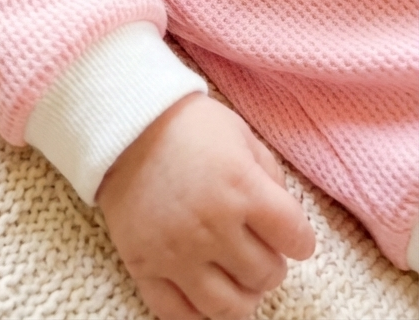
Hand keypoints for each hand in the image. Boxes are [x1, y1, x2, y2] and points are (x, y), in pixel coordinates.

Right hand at [96, 93, 315, 319]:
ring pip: (229, 307)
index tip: (290, 236)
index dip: (299, 240)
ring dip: (242, 295)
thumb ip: (270, 177)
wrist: (124, 123)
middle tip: (258, 248)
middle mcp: (213, 226)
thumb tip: (283, 218)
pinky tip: (204, 289)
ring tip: (236, 276)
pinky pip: (178, 314)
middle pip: (266, 275)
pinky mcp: (144, 265)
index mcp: (242, 189)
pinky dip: (197, 311)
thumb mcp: (240, 135)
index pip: (297, 240)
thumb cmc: (187, 125)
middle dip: (270, 264)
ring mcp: (177, 252)